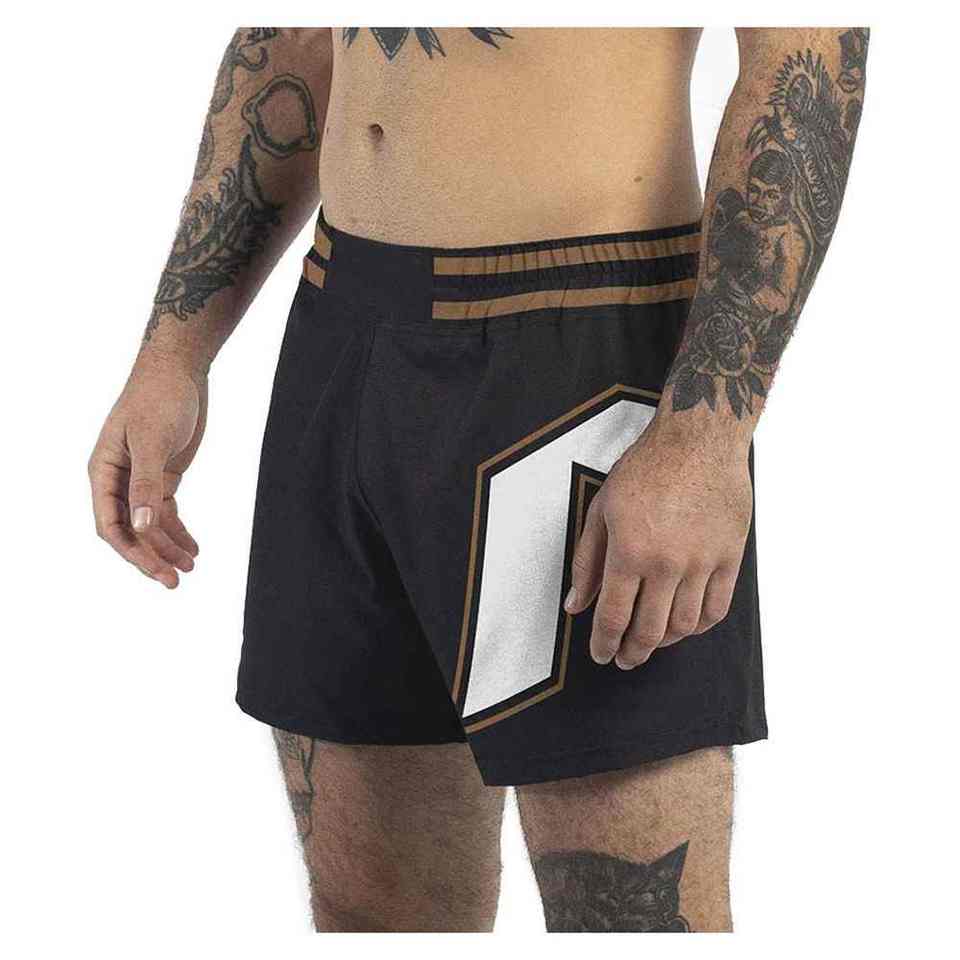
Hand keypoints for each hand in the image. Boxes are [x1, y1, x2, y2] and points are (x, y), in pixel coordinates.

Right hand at [88, 357, 205, 588]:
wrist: (179, 370)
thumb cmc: (159, 397)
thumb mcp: (153, 441)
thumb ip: (147, 485)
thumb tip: (141, 527)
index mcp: (103, 472)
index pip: (110, 525)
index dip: (131, 552)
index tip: (156, 571)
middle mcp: (118, 479)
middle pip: (131, 531)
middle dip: (151, 556)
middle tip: (176, 581)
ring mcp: (140, 478)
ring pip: (150, 524)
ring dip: (168, 546)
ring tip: (191, 566)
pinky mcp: (162, 474)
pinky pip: (165, 511)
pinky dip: (178, 530)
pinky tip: (194, 547)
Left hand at [564, 421, 751, 668]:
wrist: (698, 439)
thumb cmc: (647, 468)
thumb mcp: (601, 510)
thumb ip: (587, 561)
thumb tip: (576, 603)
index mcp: (630, 551)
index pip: (614, 616)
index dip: (604, 643)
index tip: (601, 654)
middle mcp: (667, 563)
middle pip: (649, 630)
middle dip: (632, 652)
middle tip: (624, 659)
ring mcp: (703, 562)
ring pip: (685, 626)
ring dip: (665, 643)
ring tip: (652, 642)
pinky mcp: (730, 556)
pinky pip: (717, 608)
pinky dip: (700, 626)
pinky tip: (686, 626)